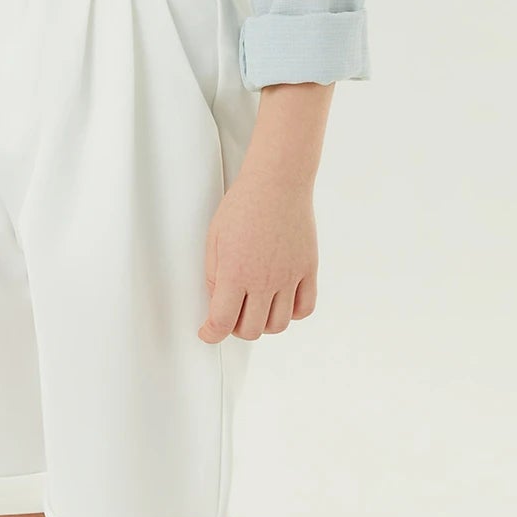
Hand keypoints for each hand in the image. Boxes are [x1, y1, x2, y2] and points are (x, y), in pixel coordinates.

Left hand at [198, 170, 318, 340]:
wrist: (277, 183)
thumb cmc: (243, 205)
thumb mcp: (214, 239)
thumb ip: (213, 275)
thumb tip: (217, 301)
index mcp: (236, 273)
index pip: (222, 322)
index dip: (211, 334)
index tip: (208, 332)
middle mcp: (265, 280)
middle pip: (251, 330)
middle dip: (235, 329)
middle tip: (230, 316)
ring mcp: (290, 277)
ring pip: (278, 324)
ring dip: (263, 324)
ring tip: (255, 309)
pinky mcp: (308, 269)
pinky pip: (304, 308)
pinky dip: (291, 313)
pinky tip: (281, 301)